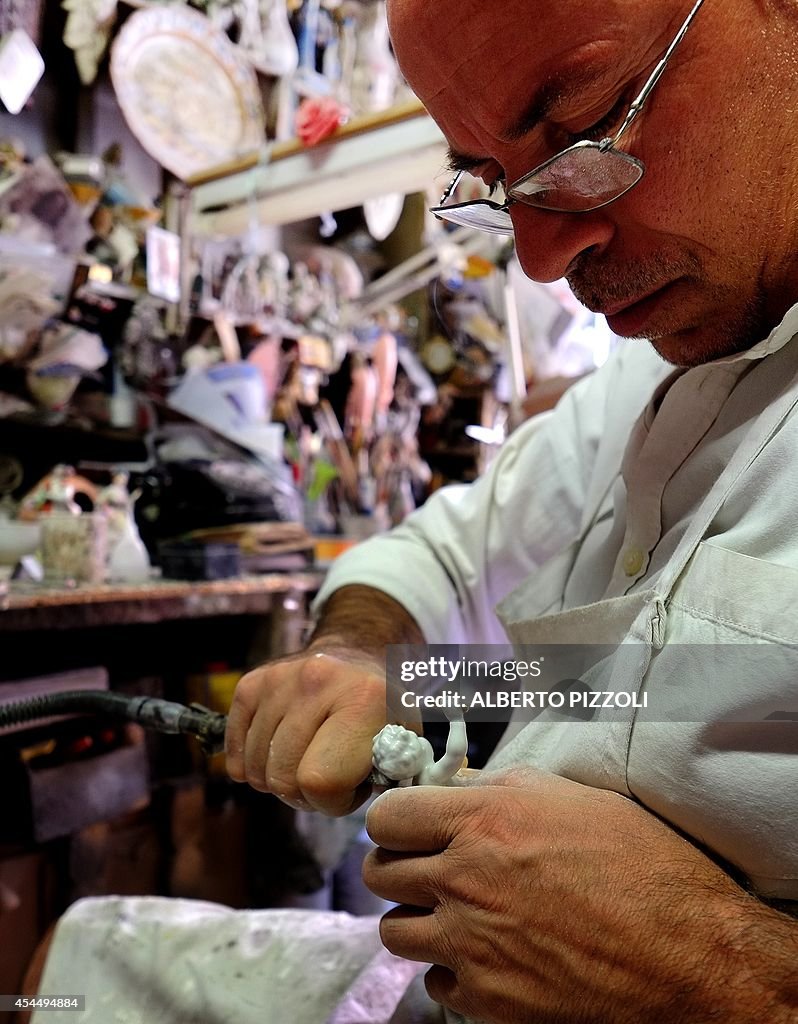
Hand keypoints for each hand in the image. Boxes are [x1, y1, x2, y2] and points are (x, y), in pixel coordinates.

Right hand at [225, 645, 389, 814]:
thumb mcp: (403, 742)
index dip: (334, 801)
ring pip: (255, 767)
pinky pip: (236, 748)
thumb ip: (389, 779)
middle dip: (304, 793)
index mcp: (364, 699)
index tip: (350, 787)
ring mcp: (280, 679)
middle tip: (327, 777)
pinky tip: (279, 751)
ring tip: (307, 759)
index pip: (320, 781)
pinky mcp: (252, 682)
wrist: (358, 658)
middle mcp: (317, 682)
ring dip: (278, 778)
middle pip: (281, 777)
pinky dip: (251, 763)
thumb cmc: (380, 712)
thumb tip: (374, 809)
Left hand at [363, 767, 785, 1023]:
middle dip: (397, 866)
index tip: (407, 825)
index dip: (393, 819)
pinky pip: (436, 982)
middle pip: (379, 874)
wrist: (689, 956)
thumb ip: (502, 788)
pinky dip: (452, 969)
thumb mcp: (574, 798)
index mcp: (483, 820)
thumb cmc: (643, 866)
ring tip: (456, 914)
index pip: (388, 816)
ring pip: (395, 932)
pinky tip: (487, 956)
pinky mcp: (486, 1000)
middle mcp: (464, 880)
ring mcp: (470, 945)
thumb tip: (457, 789)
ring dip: (417, 919)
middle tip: (425, 868)